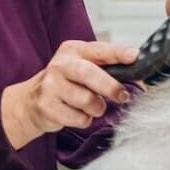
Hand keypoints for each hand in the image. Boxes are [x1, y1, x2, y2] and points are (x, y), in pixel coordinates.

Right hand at [1, 40, 137, 149]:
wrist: (31, 101)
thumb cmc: (66, 83)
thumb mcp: (82, 67)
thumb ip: (107, 68)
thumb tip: (138, 76)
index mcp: (73, 50)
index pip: (99, 49)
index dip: (117, 53)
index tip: (134, 56)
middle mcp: (60, 64)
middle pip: (88, 73)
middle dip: (109, 86)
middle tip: (122, 96)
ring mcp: (51, 85)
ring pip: (86, 100)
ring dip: (96, 108)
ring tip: (92, 105)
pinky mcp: (46, 105)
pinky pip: (77, 118)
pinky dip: (84, 119)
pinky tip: (76, 113)